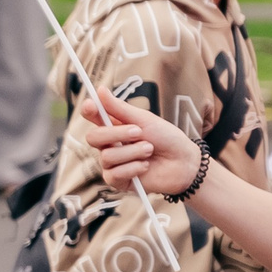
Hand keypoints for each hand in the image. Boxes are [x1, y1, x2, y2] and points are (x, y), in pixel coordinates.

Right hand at [76, 86, 201, 195]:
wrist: (183, 162)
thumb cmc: (166, 138)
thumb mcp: (144, 119)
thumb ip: (119, 108)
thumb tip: (100, 90)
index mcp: (114, 126)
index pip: (93, 117)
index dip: (88, 110)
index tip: (91, 105)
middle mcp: (109, 144)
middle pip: (93, 137)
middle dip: (116, 133)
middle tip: (139, 132)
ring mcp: (112, 163)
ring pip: (107, 156)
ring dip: (133, 152)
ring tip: (150, 150)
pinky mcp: (118, 181)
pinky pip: (114, 174)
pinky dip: (133, 168)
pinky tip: (145, 166)